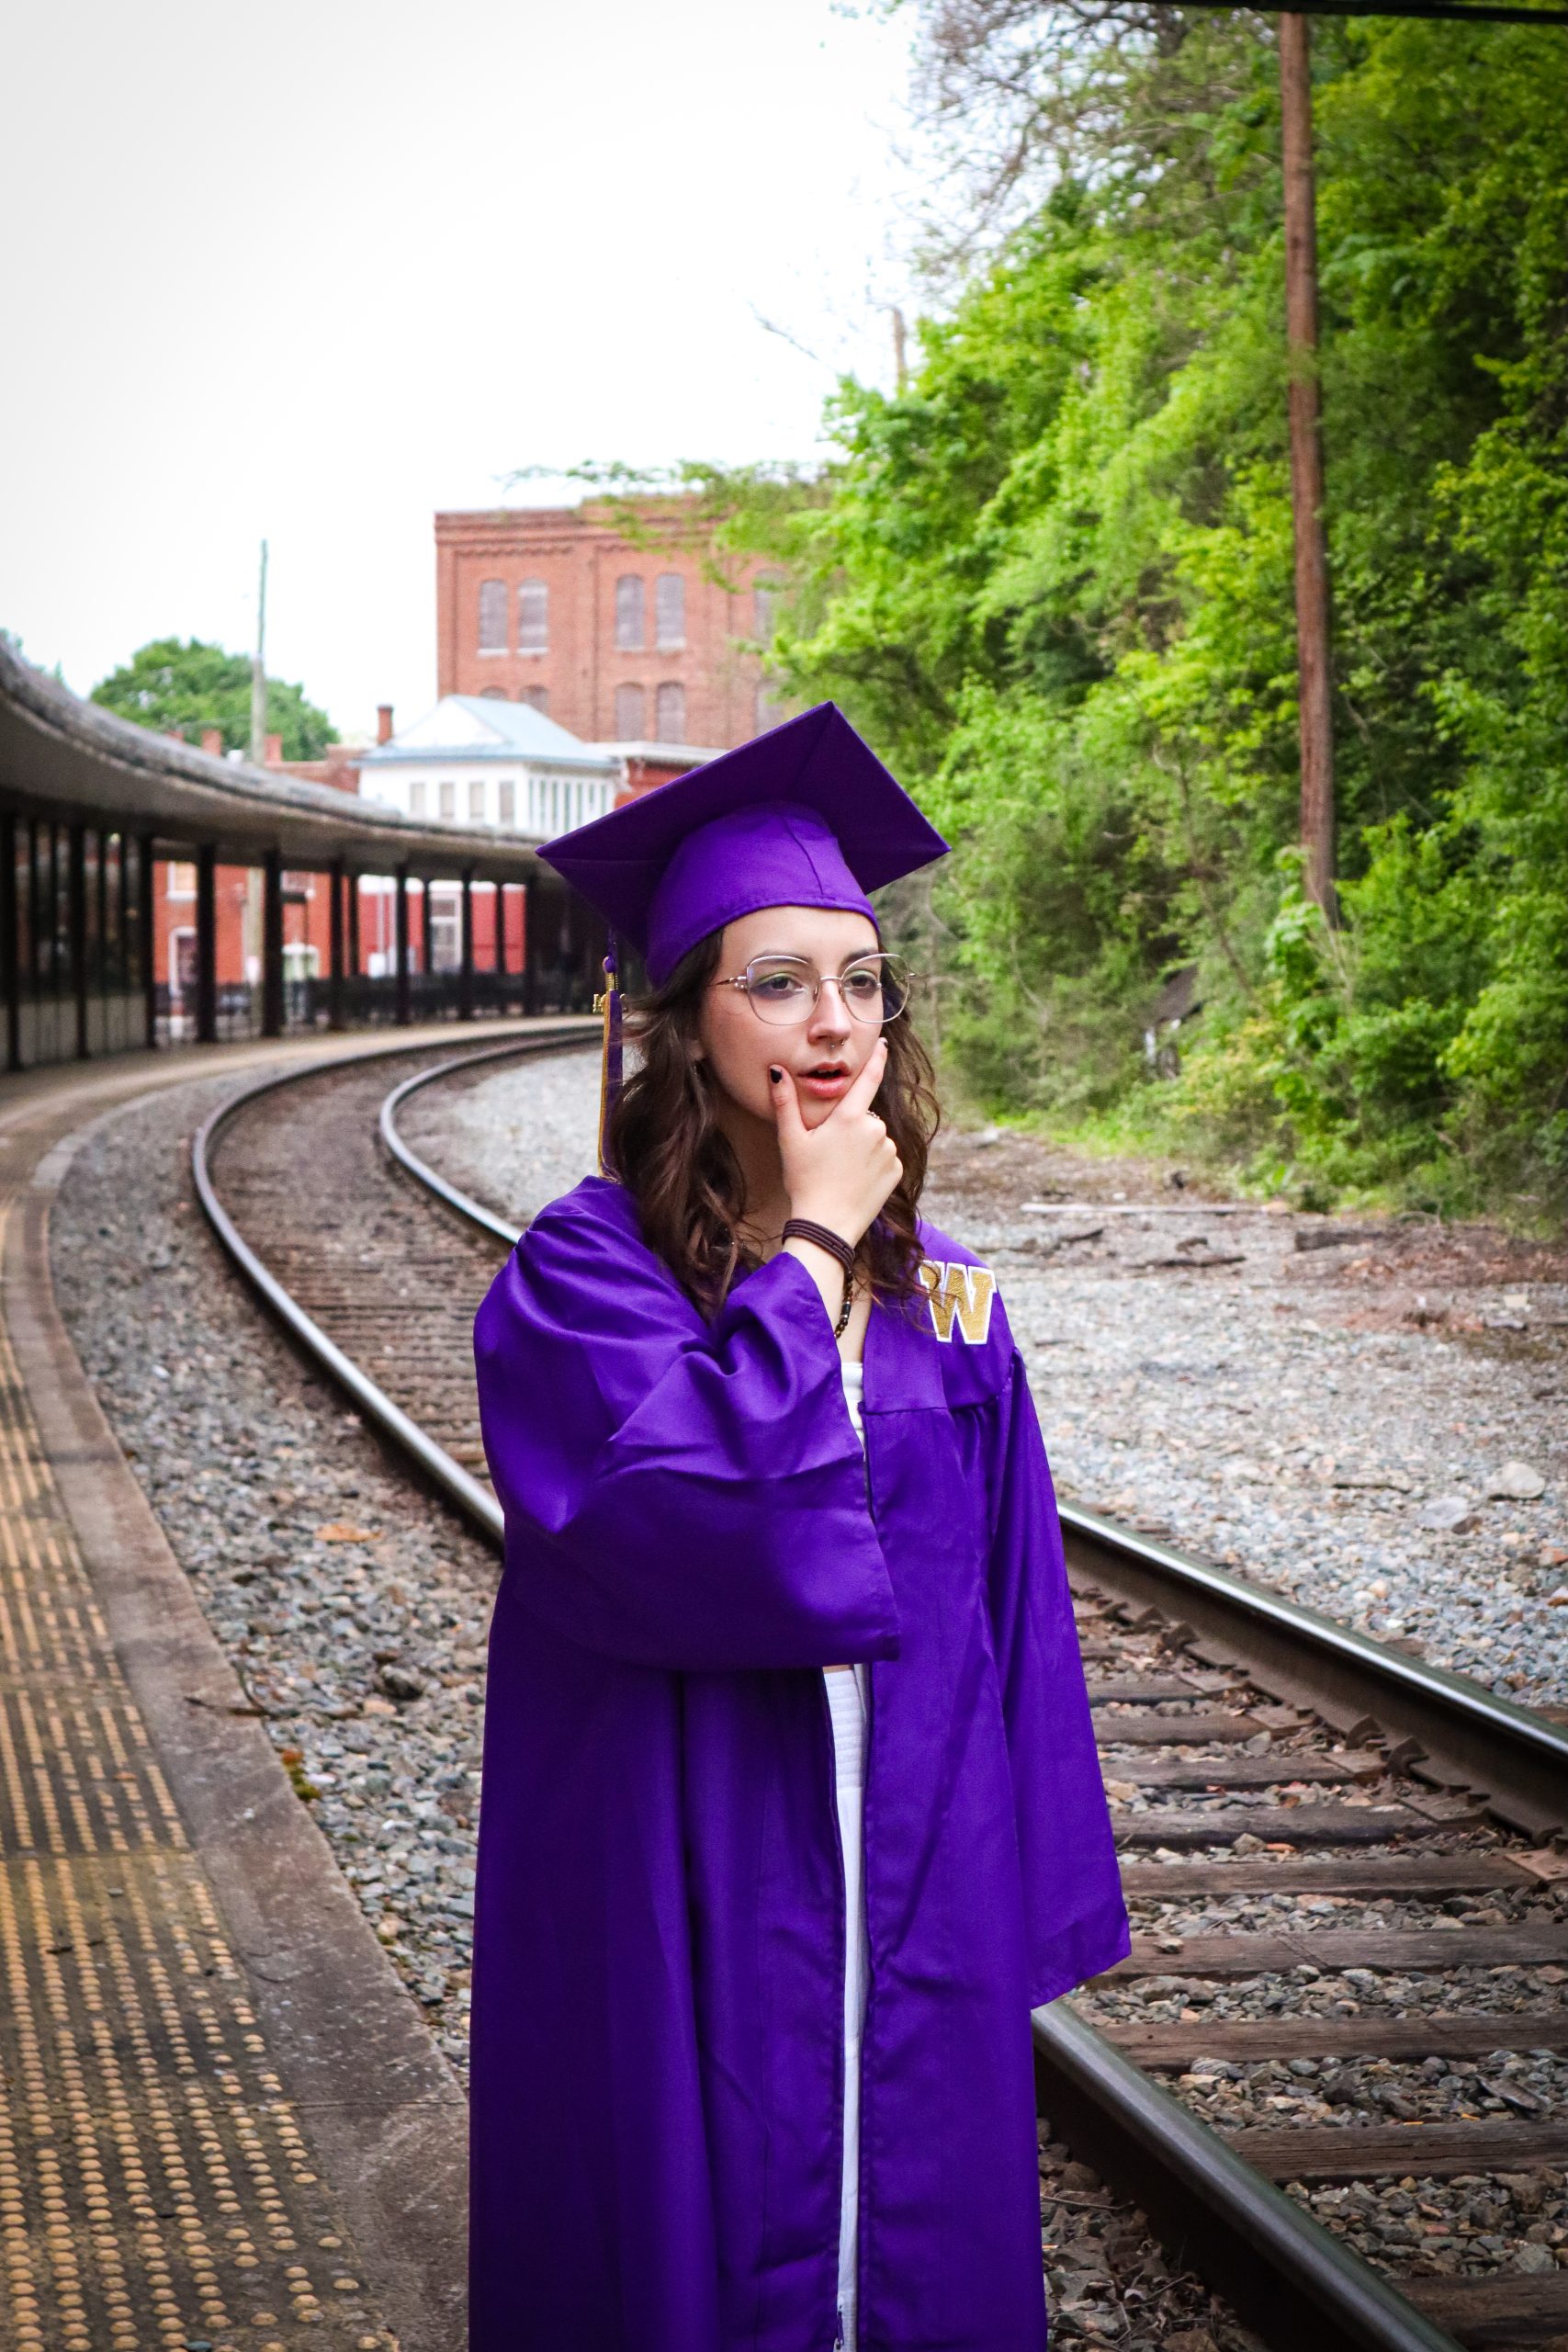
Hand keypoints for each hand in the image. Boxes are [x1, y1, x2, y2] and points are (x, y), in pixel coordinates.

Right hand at [768, 1037, 901, 1246]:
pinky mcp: (897, 1170)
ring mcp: (888, 1150)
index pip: (868, 1079)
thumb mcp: (790, 1140)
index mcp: (848, 1117)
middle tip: (829, 1153)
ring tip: (841, 1170)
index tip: (883, 1044)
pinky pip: (885, 1158)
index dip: (877, 1059)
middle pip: (864, 1117)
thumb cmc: (804, 1181)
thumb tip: (776, 1071)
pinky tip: (856, 1180)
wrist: (827, 1225)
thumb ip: (785, 1103)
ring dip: (862, 1147)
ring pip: (875, 1138)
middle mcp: (875, 1129)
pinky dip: (873, 1165)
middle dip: (850, 1127)